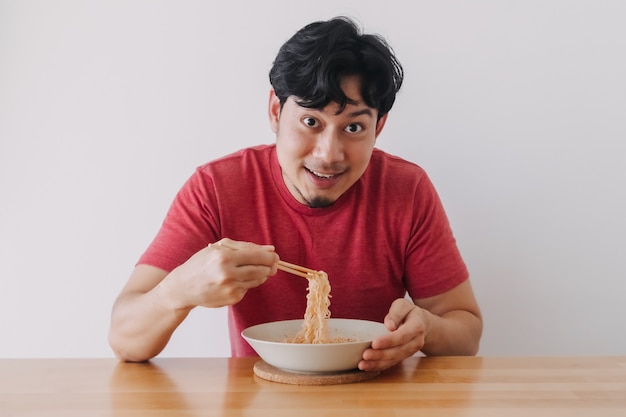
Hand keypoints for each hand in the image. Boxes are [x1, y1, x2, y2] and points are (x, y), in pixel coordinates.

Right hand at [157, 238, 278, 309]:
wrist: (183, 287)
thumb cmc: (201, 264)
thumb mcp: (218, 248)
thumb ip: (245, 246)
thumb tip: (270, 249)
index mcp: (224, 257)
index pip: (258, 256)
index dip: (271, 256)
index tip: (274, 256)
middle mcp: (228, 273)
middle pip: (263, 269)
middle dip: (269, 266)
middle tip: (270, 264)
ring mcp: (231, 288)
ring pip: (258, 280)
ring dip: (259, 274)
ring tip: (247, 270)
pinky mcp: (232, 299)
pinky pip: (249, 289)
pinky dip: (246, 283)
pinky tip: (234, 280)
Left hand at [358, 298, 429, 371]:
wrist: (422, 323)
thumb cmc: (409, 312)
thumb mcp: (403, 305)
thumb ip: (396, 313)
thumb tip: (389, 325)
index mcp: (417, 327)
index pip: (402, 336)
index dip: (388, 341)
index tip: (374, 343)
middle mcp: (416, 342)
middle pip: (398, 351)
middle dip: (380, 355)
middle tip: (365, 355)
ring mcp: (411, 352)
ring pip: (394, 360)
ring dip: (378, 363)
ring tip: (363, 364)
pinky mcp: (404, 357)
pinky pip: (392, 363)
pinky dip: (379, 366)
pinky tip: (368, 367)